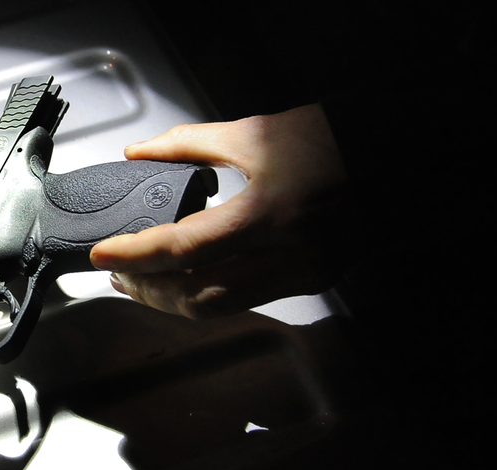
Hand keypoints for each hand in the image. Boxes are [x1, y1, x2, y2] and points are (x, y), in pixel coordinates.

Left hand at [90, 104, 356, 317]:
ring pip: (219, 307)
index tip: (101, 257)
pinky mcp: (310, 281)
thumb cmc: (329, 140)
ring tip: (140, 282)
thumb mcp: (253, 135)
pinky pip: (245, 300)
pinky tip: (183, 280)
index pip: (186, 247)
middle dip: (148, 289)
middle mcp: (287, 255)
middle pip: (198, 294)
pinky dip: (205, 293)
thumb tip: (138, 155)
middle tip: (116, 275)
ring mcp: (302, 275)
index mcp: (270, 214)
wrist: (396, 157)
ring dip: (172, 300)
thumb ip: (188, 146)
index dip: (137, 255)